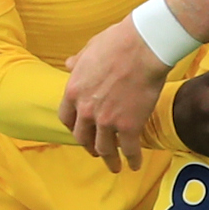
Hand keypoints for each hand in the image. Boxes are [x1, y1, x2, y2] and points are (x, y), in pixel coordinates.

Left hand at [61, 16, 171, 170]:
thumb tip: (69, 63)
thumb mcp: (89, 49)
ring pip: (103, 148)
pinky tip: (135, 165)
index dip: (73, 127)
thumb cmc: (117, 42)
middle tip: (96, 151)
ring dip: (109, 160)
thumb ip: (78, 62)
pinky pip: (129, 149)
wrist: (142, 47)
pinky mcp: (129, 126)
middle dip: (89, 147)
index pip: (66, 118)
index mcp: (73, 91)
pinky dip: (132, 159)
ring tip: (114, 167)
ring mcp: (106, 120)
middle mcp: (86, 110)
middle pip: (82, 137)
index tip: (80, 132)